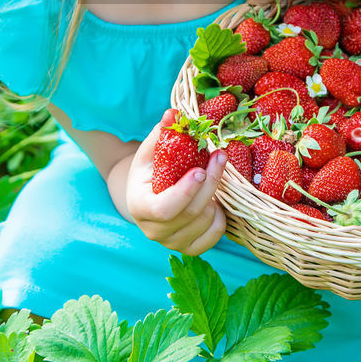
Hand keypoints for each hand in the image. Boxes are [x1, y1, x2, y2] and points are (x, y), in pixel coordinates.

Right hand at [125, 109, 227, 255]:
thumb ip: (161, 134)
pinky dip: (220, 216)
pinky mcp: (189, 249)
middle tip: (220, 156)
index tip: (200, 169)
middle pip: (191, 212)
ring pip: (204, 222)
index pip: (164, 209)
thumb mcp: (151, 152)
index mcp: (139, 207)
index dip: (185, 192)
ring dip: (215, 197)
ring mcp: (172, 243)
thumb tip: (173, 112)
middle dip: (210, 183)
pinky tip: (214, 200)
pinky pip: (214, 235)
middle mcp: (153, 230)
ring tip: (212, 178)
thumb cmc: (150, 171)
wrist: (149, 198)